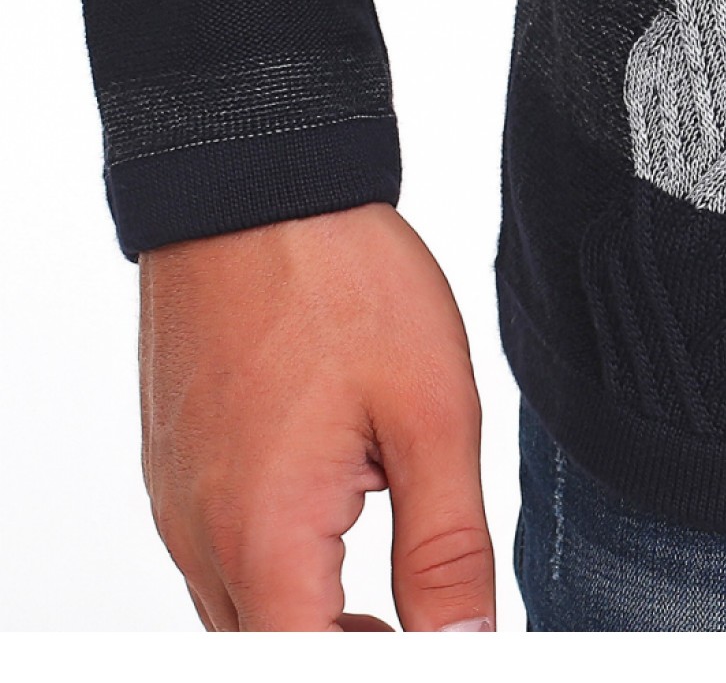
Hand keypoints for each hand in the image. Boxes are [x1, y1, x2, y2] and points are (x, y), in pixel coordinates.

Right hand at [138, 203, 494, 630]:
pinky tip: (333, 495)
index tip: (435, 635)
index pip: (312, 672)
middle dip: (347, 651)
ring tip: (387, 553)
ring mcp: (175, 495)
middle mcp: (198, 532)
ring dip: (311, 611)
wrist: (257, 177)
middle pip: (267, 650)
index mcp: (263, 537)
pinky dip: (276, 557)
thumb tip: (467, 646)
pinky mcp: (173, 458)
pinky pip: (217, 547)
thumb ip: (448, 552)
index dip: (383, 666)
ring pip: (238, 608)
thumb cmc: (337, 273)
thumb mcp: (431, 413)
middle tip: (423, 616)